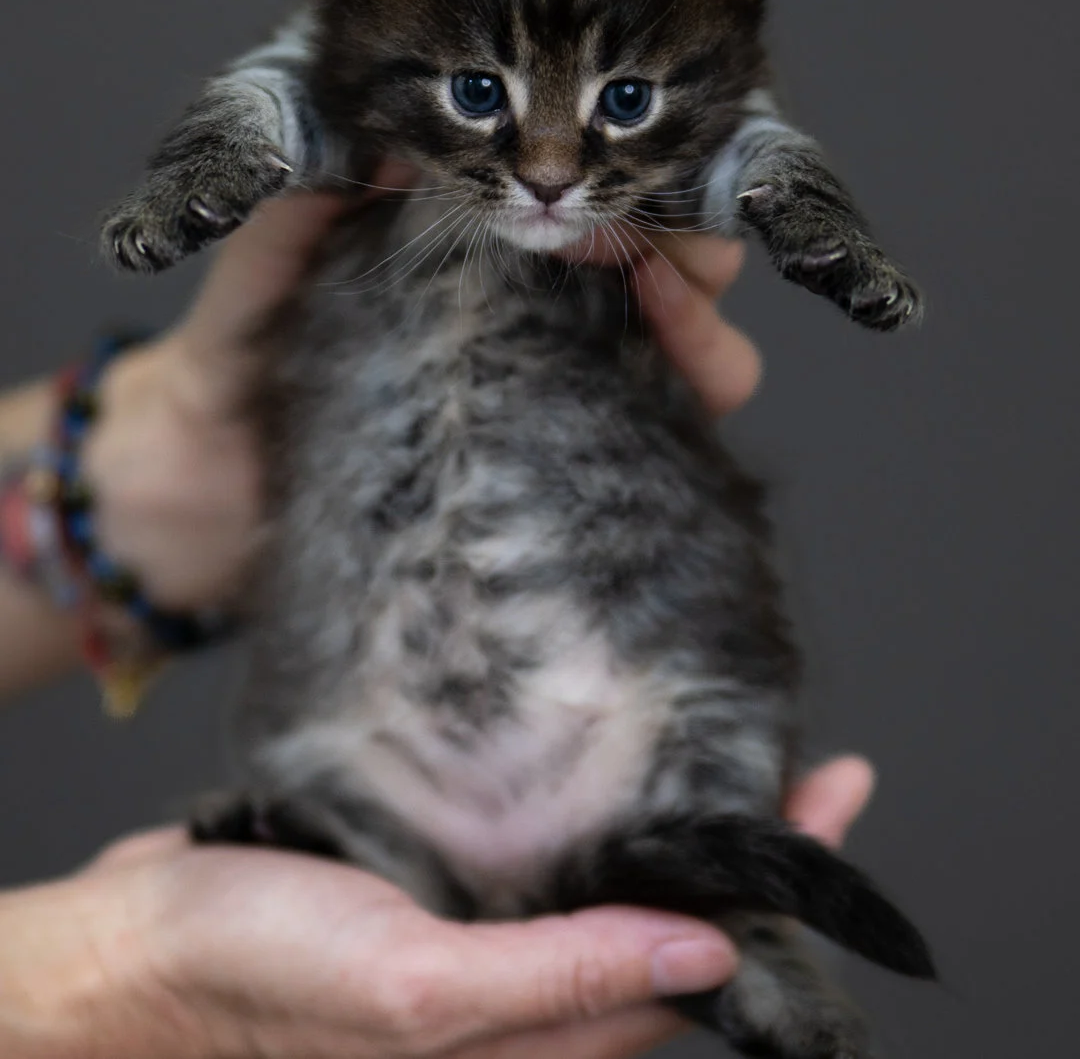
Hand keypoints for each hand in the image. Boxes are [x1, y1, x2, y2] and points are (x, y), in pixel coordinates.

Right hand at [0, 756, 872, 1058]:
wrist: (139, 947)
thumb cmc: (263, 982)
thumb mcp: (417, 991)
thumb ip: (561, 982)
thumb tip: (707, 951)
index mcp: (539, 1037)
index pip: (701, 961)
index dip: (779, 887)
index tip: (832, 800)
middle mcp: (525, 992)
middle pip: (671, 915)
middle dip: (746, 844)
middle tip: (809, 758)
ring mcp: (483, 937)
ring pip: (611, 879)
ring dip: (672, 817)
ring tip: (725, 746)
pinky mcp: (437, 887)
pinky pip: (538, 851)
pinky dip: (586, 803)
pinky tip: (595, 752)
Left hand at [84, 178, 758, 610]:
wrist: (209, 475)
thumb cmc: (236, 352)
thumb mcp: (267, 263)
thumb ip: (315, 206)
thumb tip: (402, 145)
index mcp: (464, 244)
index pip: (561, 200)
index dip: (612, 193)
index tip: (626, 199)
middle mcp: (518, 304)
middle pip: (634, 269)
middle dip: (684, 260)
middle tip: (699, 266)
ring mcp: (539, 378)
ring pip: (657, 349)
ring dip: (702, 337)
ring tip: (707, 342)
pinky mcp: (547, 452)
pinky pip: (633, 430)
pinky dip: (681, 413)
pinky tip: (694, 408)